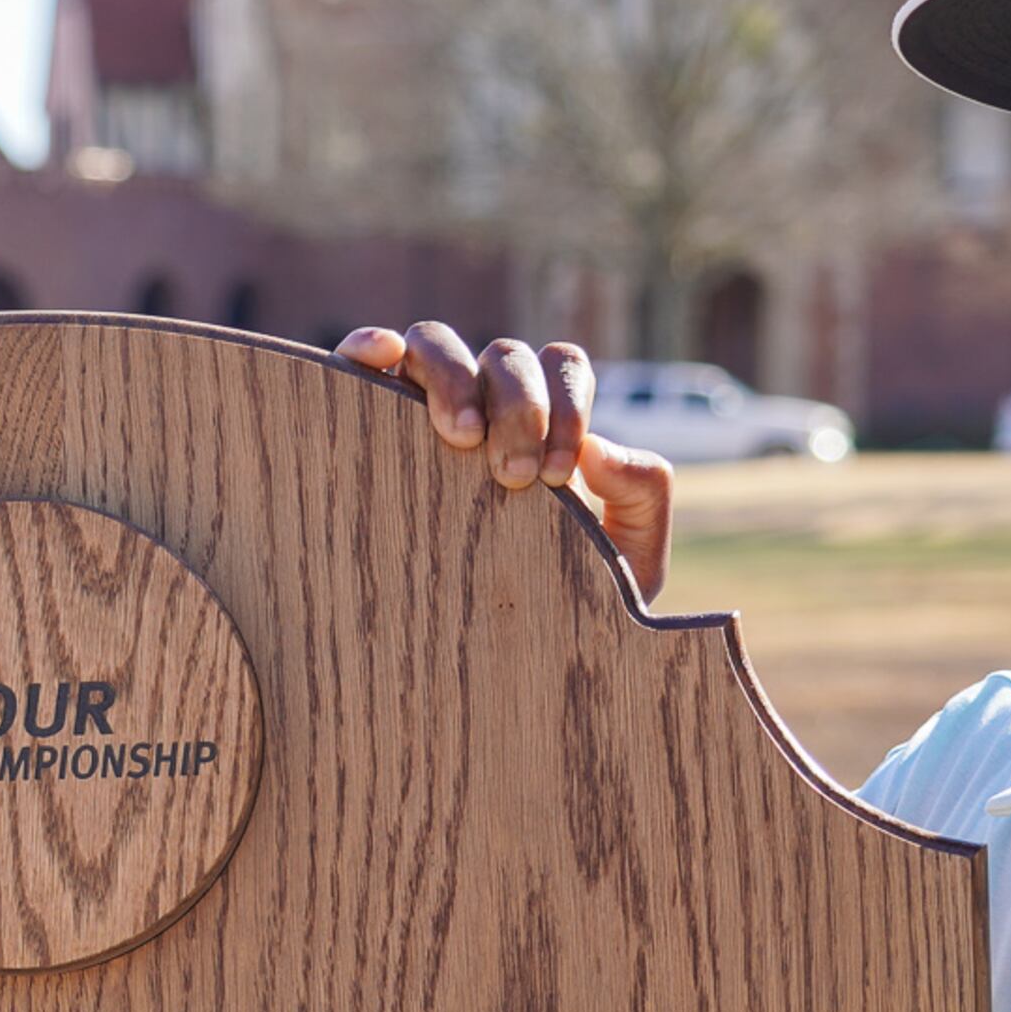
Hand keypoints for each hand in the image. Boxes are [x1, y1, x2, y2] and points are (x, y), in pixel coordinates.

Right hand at [338, 321, 673, 598]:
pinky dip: (372, 348)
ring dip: (453, 377)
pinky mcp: (371, 430)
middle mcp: (489, 408)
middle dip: (518, 405)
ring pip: (437, 343)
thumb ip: (641, 497)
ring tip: (458, 438)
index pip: (561, 367)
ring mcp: (426, 415)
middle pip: (505, 355)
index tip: (552, 476)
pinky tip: (381, 357)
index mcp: (549, 426)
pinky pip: (370, 364)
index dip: (563, 404)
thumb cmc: (559, 612)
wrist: (494, 668)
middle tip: (513, 477)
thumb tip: (596, 445)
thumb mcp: (626, 565)